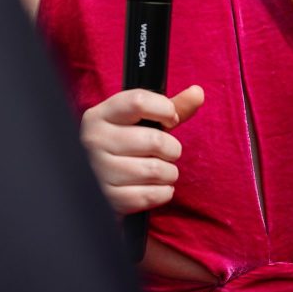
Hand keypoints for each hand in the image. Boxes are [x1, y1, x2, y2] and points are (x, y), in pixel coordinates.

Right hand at [79, 85, 204, 214]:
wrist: (98, 184)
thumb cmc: (125, 147)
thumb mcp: (141, 123)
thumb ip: (169, 107)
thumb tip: (198, 92)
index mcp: (100, 116)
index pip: (138, 102)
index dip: (165, 109)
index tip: (170, 118)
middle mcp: (94, 140)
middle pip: (155, 140)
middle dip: (172, 148)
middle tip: (166, 152)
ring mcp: (99, 171)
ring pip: (156, 170)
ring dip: (169, 173)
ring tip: (159, 171)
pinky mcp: (110, 199)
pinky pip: (153, 195)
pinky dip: (163, 192)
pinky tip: (154, 187)